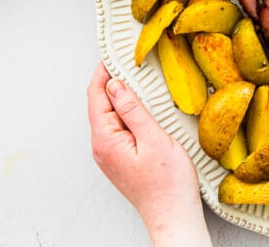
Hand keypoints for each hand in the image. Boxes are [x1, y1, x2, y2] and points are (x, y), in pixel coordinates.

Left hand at [87, 62, 211, 246]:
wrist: (173, 214)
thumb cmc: (168, 184)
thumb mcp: (154, 139)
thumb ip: (132, 110)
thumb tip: (115, 85)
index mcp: (105, 140)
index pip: (96, 96)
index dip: (102, 72)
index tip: (113, 53)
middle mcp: (102, 147)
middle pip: (100, 105)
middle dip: (111, 81)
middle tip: (127, 60)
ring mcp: (110, 154)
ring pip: (110, 116)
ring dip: (121, 97)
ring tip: (137, 78)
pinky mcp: (121, 158)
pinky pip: (118, 128)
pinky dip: (127, 112)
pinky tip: (142, 106)